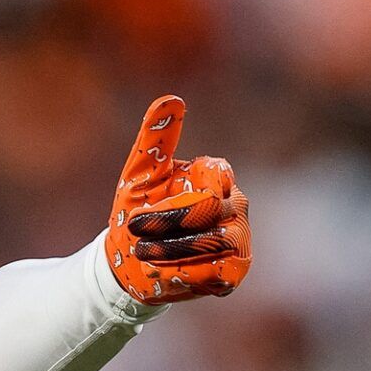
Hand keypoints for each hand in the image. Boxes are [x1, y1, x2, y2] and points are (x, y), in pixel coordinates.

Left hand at [107, 95, 251, 303]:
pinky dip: (180, 271)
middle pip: (208, 208)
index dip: (182, 189)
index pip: (217, 174)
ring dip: (167, 249)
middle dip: (164, 221)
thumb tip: (170, 99)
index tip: (147, 202)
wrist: (130, 261)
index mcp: (216, 177)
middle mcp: (236, 205)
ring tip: (141, 252)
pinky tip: (161, 270)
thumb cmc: (137, 211)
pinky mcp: (235, 271)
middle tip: (134, 228)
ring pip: (211, 242)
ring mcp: (240, 239)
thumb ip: (156, 139)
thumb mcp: (140, 174)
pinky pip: (213, 271)